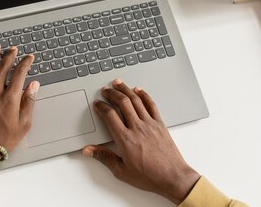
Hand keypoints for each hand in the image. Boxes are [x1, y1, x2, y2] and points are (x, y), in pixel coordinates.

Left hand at [0, 44, 39, 166]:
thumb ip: (29, 102)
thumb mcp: (24, 123)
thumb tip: (34, 86)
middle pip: (3, 67)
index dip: (25, 63)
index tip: (29, 58)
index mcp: (10, 98)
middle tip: (13, 49)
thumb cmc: (3, 139)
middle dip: (10, 55)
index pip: (20, 73)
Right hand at [83, 79, 199, 204]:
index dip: (101, 107)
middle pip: (122, 103)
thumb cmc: (148, 176)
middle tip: (105, 90)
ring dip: (125, 89)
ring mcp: (150, 124)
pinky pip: (151, 104)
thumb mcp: (121, 171)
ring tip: (118, 83)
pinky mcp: (160, 124)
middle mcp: (137, 128)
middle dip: (112, 93)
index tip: (97, 104)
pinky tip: (138, 90)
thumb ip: (104, 157)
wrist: (172, 177)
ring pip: (136, 100)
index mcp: (125, 139)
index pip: (109, 116)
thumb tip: (88, 150)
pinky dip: (144, 95)